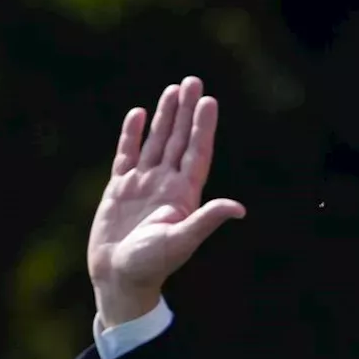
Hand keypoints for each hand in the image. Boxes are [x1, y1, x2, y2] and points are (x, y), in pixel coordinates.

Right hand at [87, 77, 245, 327]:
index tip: (209, 101)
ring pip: (156, 142)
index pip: (196, 152)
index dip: (203, 127)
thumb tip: (239, 208)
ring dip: (164, 116)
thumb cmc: (152, 264)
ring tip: (171, 89)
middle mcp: (166, 185)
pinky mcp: (120, 189)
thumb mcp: (182, 240)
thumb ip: (206, 220)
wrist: (119, 277)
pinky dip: (131, 134)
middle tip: (192, 81)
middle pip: (178, 140)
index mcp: (184, 194)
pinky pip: (127, 155)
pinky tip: (138, 114)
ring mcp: (144, 185)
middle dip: (185, 111)